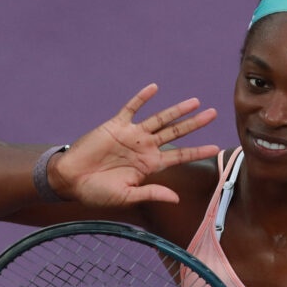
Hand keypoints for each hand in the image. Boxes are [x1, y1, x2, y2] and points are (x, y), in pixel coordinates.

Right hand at [50, 84, 218, 205]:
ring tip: (195, 102)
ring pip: (160, 119)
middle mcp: (145, 147)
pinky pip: (131, 108)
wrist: (70, 180)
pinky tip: (154, 88)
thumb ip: (152, 193)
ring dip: (176, 110)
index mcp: (151, 165)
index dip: (198, 151)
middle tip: (213, 114)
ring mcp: (132, 135)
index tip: (216, 147)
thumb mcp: (127, 196)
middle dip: (195, 124)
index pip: (180, 156)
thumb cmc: (98, 192)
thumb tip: (176, 198)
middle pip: (176, 133)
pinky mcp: (116, 125)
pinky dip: (142, 98)